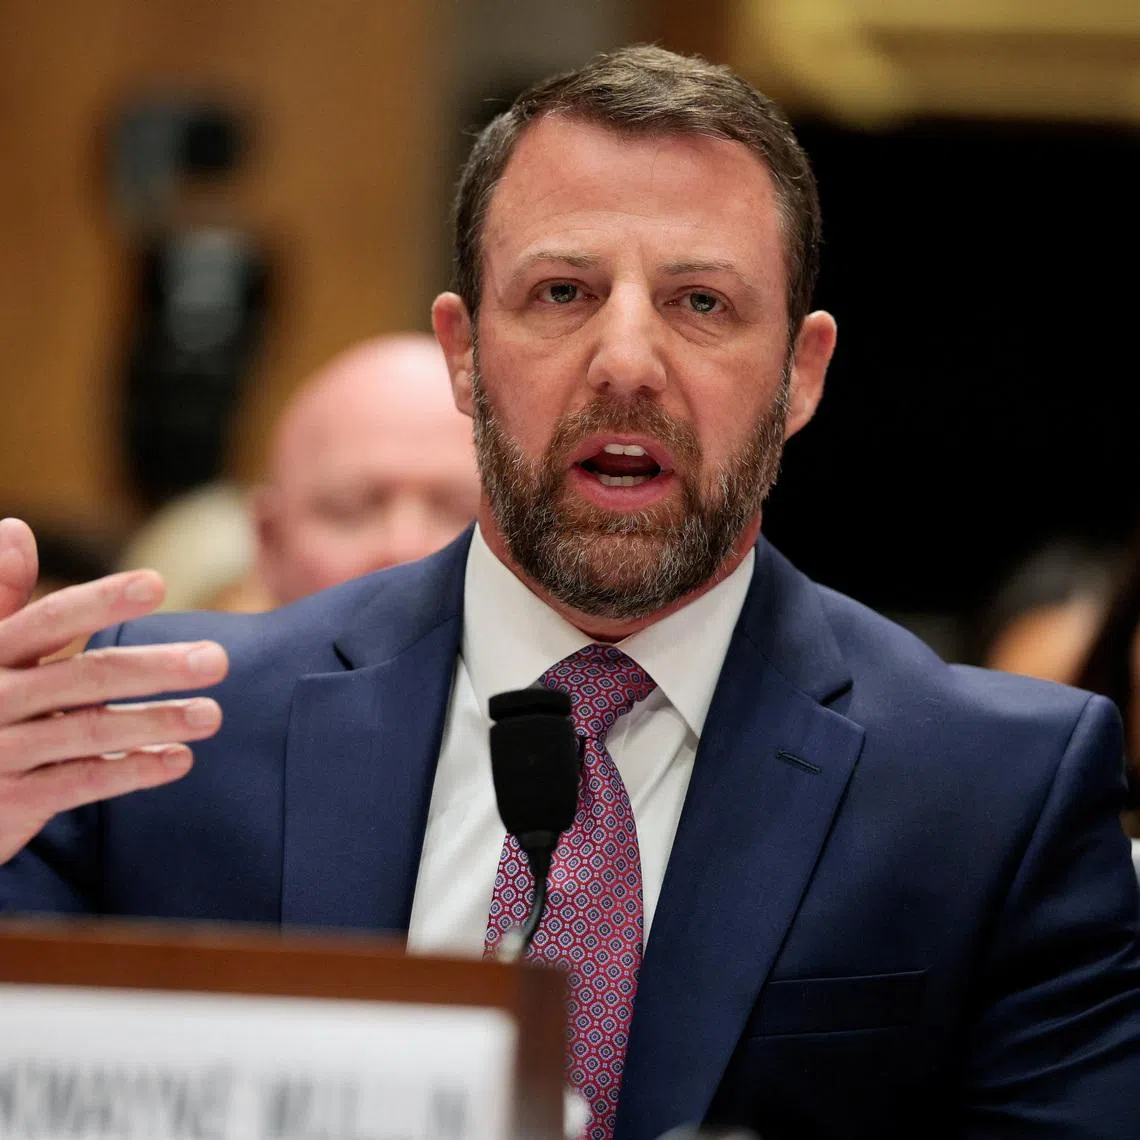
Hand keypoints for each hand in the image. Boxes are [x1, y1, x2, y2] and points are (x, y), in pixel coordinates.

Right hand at [0, 518, 228, 864]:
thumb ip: (0, 596)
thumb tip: (15, 529)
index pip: (51, 619)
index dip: (103, 600)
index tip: (158, 584)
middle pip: (85, 677)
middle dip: (154, 668)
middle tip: (216, 659)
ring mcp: (2, 751)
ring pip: (90, 731)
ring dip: (156, 722)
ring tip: (211, 715)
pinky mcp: (14, 799)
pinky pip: (81, 782)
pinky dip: (132, 769)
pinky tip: (179, 759)